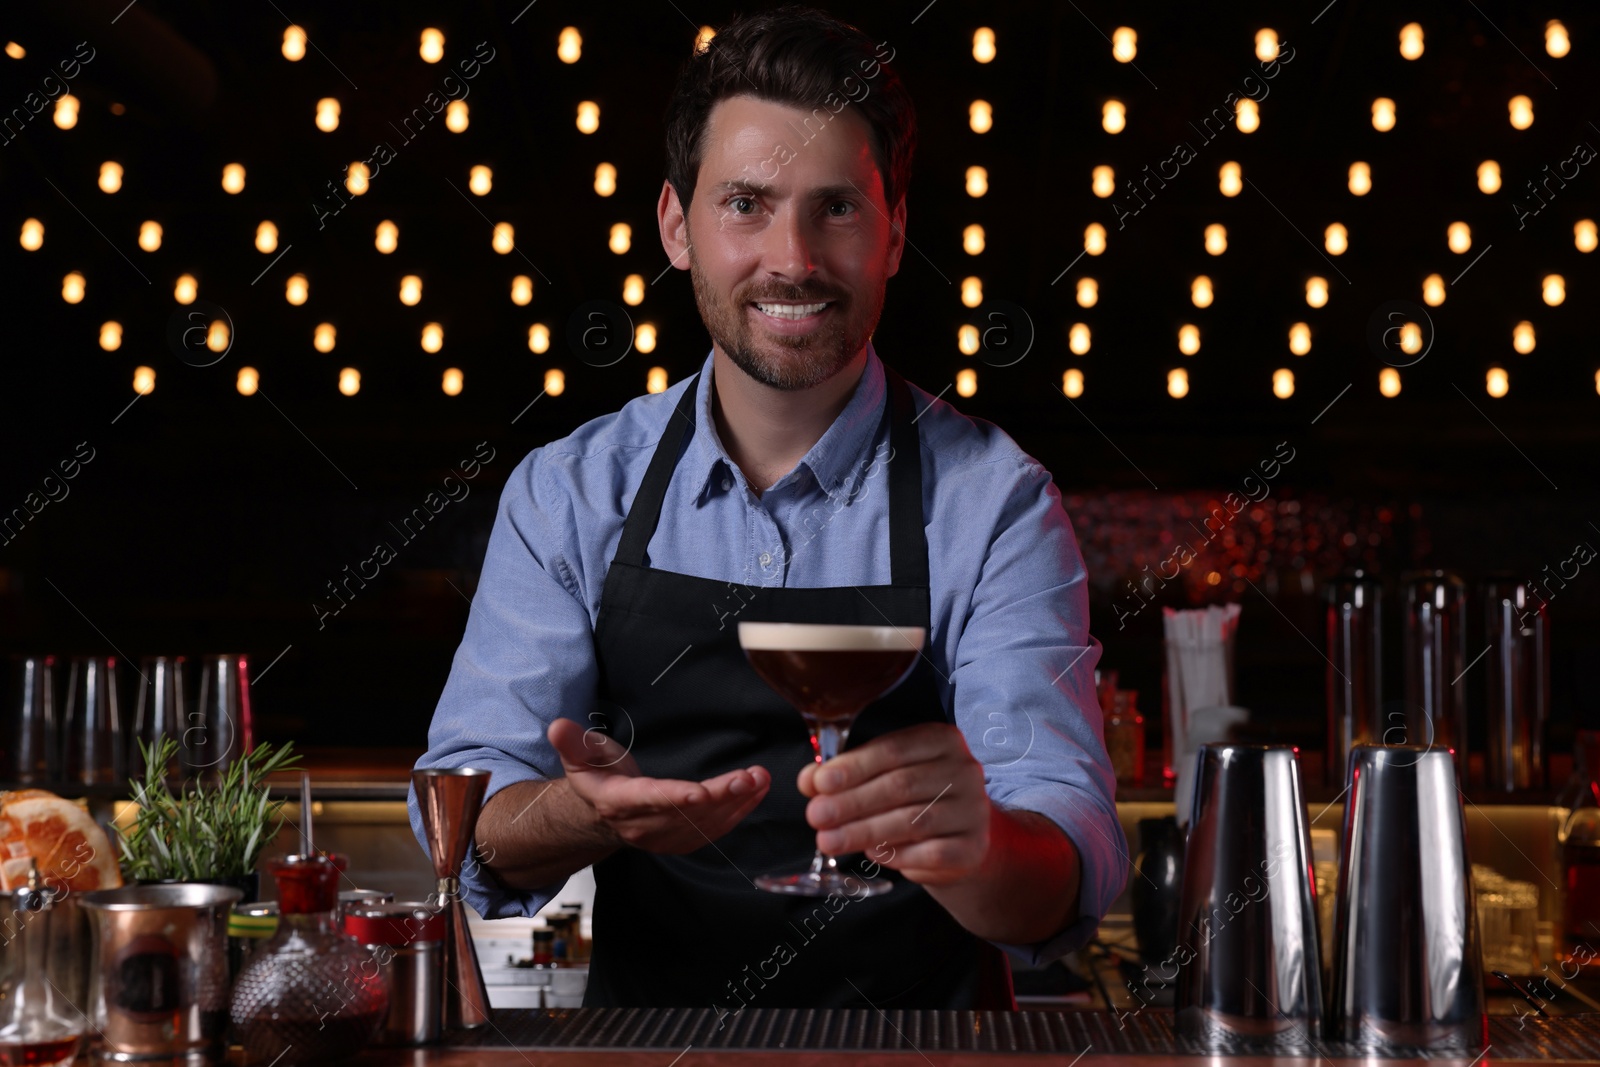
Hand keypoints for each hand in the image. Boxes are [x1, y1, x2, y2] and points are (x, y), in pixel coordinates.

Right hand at [548, 717, 769, 853]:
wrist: (600, 813)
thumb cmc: (595, 776)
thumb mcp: (579, 755)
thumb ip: (573, 742)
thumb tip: (558, 726)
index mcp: (618, 802)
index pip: (650, 800)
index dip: (676, 797)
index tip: (702, 792)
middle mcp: (642, 825)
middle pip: (686, 813)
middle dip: (721, 796)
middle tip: (749, 776)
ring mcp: (664, 837)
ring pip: (705, 823)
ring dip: (738, 802)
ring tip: (760, 778)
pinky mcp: (682, 840)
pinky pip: (714, 829)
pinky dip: (739, 812)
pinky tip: (757, 792)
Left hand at [797, 722, 990, 885]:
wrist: (958, 840)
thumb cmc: (914, 800)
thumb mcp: (881, 778)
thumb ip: (846, 775)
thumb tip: (810, 781)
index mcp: (941, 740)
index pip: (893, 750)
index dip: (853, 767)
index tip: (820, 783)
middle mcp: (963, 770)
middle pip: (901, 785)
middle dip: (852, 802)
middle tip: (816, 816)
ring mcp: (973, 810)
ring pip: (913, 820)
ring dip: (864, 831)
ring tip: (829, 840)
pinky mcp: (974, 847)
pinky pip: (931, 853)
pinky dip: (896, 855)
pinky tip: (871, 854)